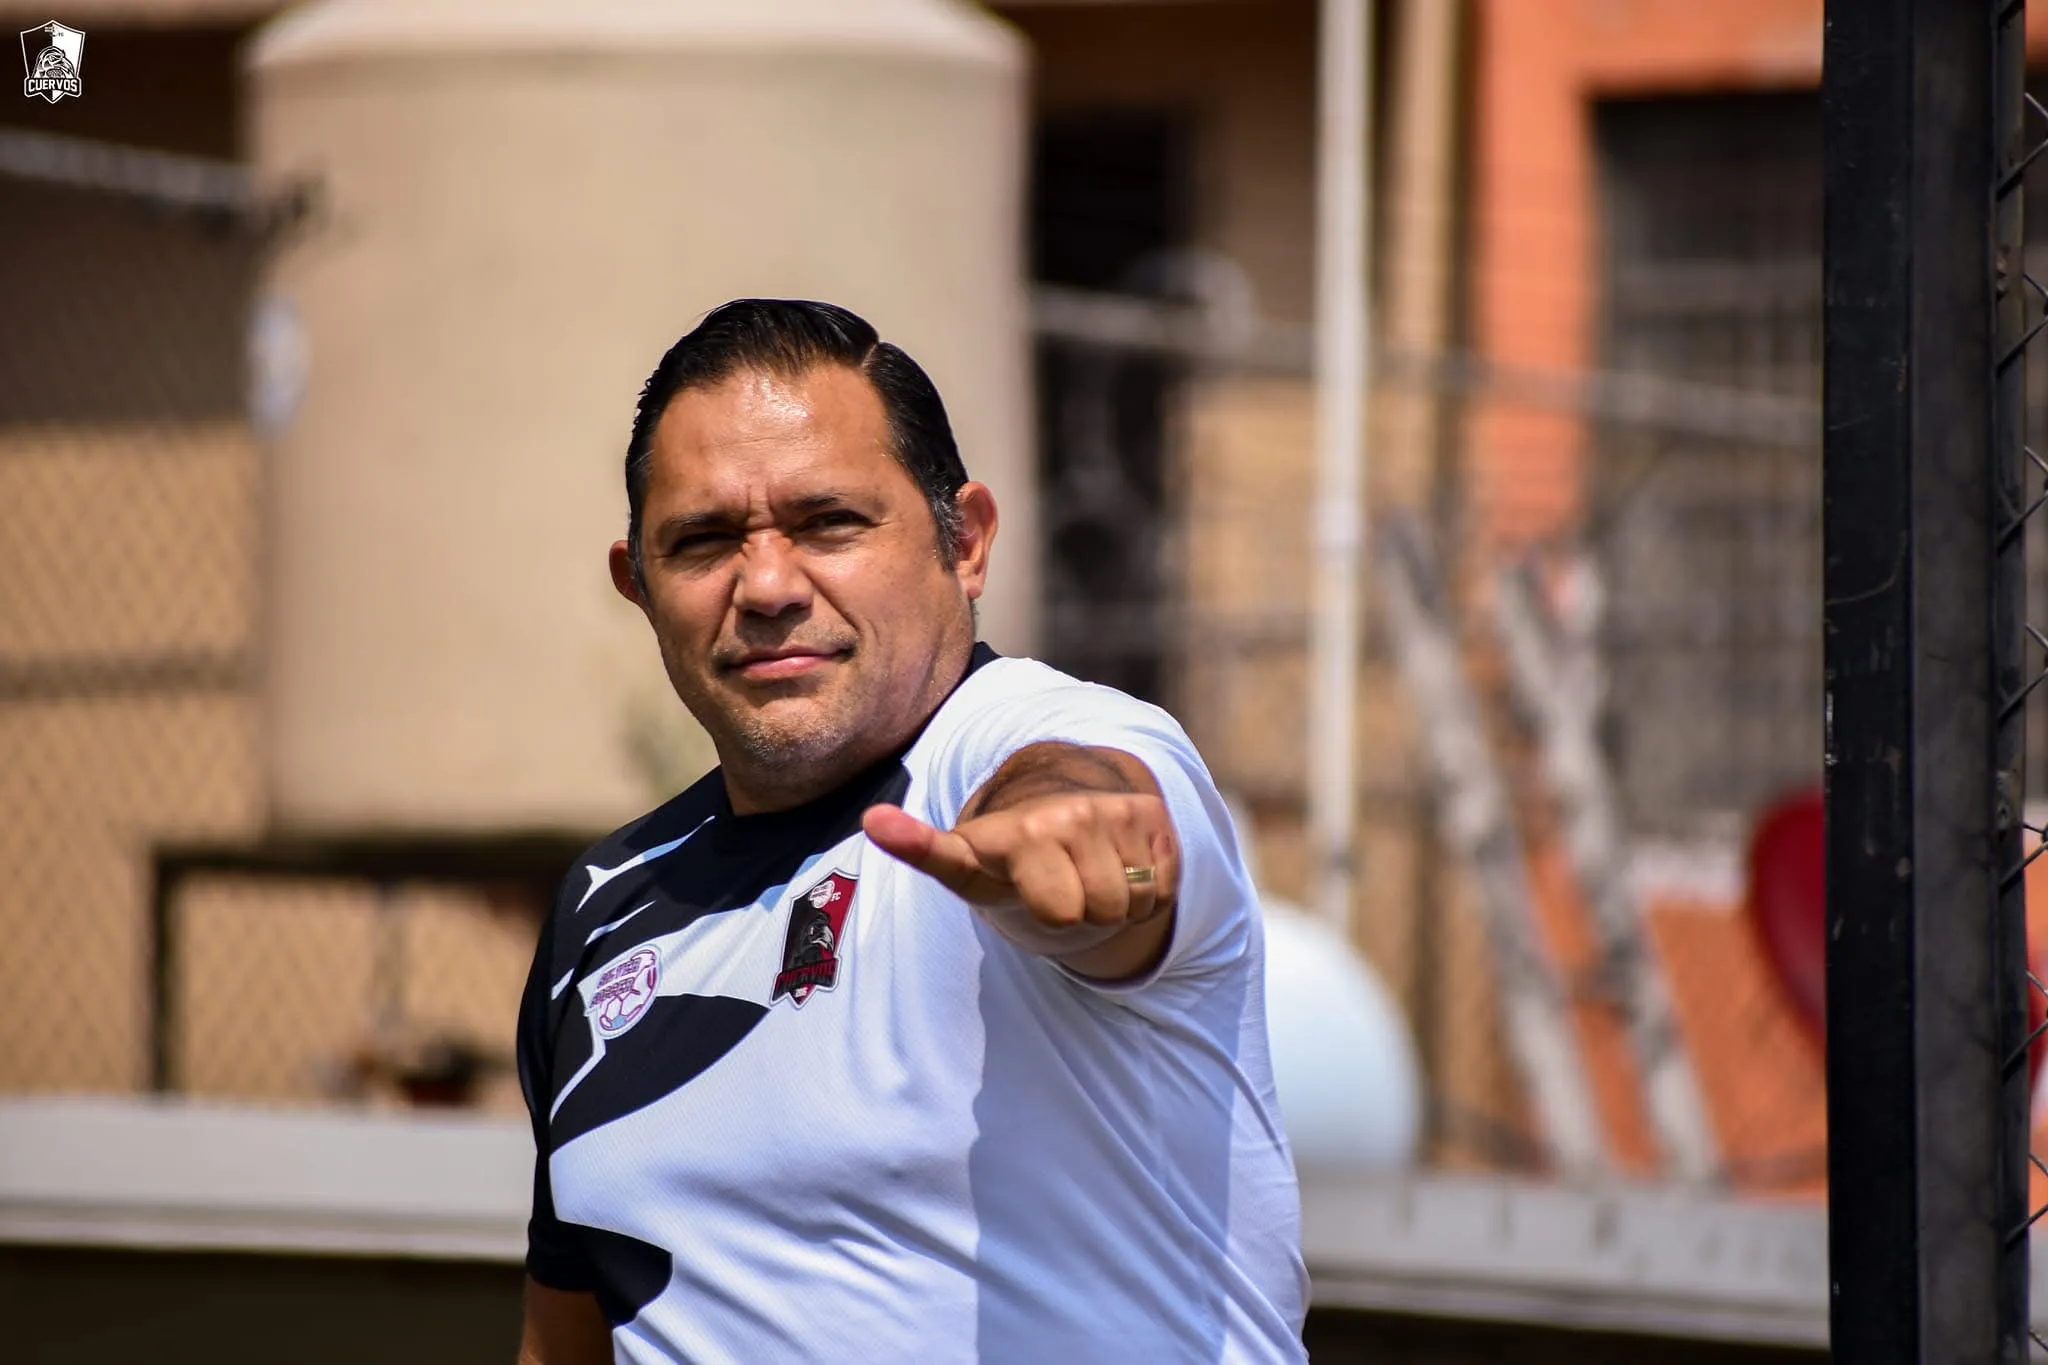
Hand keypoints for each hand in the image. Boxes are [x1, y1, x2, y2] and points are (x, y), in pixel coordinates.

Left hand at [862, 793, 1180, 960]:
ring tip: (1083, 878)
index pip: (1048, 900)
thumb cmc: (1005, 857)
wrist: (1061, 810)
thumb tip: (873, 818)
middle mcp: (1068, 813)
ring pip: (1132, 901)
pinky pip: (1161, 887)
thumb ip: (921, 847)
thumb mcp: (963, 862)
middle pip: (1096, 913)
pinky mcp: (1152, 815)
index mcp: (1017, 832)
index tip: (929, 829)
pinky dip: (1145, 891)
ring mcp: (1115, 811)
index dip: (1041, 898)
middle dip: (1080, 914)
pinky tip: (1116, 867)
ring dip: (1114, 903)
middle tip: (1058, 890)